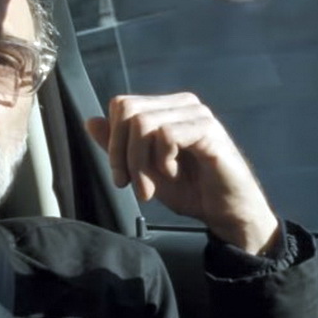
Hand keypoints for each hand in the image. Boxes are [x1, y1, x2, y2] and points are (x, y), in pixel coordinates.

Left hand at [86, 92, 278, 254]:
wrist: (227, 213)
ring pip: (143, 123)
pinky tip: (172, 174)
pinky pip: (166, 134)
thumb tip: (91, 121)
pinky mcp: (208, 131)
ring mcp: (197, 115)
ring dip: (139, 162)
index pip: (122, 105)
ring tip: (151, 188)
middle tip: (129, 184)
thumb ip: (120, 146)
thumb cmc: (192, 190)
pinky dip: (161, 160)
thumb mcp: (145, 170)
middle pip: (128, 110)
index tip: (121, 177)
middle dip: (121, 153)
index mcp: (167, 108)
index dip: (113, 141)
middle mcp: (182, 104)